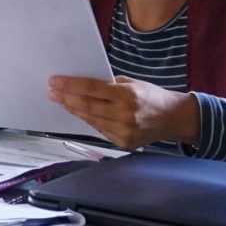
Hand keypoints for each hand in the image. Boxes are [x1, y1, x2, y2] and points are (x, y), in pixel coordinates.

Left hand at [48, 75, 200, 149]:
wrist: (173, 118)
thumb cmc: (151, 96)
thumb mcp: (132, 83)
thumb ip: (109, 84)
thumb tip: (81, 83)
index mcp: (128, 95)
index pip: (92, 89)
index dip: (70, 86)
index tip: (54, 82)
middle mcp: (126, 115)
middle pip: (87, 106)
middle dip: (66, 99)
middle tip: (52, 92)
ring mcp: (125, 132)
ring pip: (90, 120)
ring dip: (73, 110)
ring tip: (61, 101)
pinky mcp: (124, 143)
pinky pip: (99, 130)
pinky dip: (88, 120)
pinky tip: (78, 113)